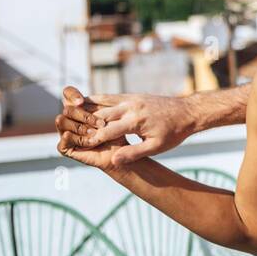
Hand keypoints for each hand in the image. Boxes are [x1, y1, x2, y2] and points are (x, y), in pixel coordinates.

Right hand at [56, 85, 196, 166]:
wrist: (187, 111)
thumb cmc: (174, 132)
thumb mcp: (157, 146)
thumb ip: (135, 152)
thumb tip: (114, 160)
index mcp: (136, 120)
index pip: (107, 131)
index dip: (93, 139)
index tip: (80, 147)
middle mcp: (131, 106)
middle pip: (100, 114)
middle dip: (84, 123)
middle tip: (69, 130)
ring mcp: (130, 98)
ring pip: (101, 102)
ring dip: (86, 109)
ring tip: (70, 116)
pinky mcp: (131, 95)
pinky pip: (109, 97)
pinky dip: (95, 101)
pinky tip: (85, 107)